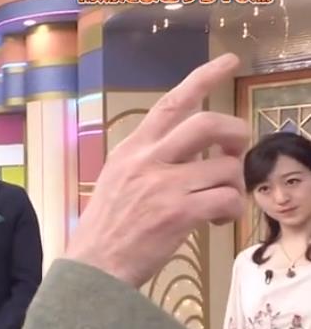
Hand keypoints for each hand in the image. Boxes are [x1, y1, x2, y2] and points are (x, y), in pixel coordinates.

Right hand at [64, 53, 247, 286]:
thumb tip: (194, 154)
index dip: (204, 78)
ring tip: (219, 202)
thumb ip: (149, 160)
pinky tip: (215, 221)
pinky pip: (226, 200)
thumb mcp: (117, 180)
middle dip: (235, 133)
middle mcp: (146, 161)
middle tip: (236, 150)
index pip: (171, 104)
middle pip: (207, 124)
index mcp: (131, 150)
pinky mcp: (177, 214)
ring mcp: (162, 187)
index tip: (229, 61)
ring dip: (232, 185)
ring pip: (224, 168)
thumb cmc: (106, 228)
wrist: (93, 267)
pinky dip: (230, 211)